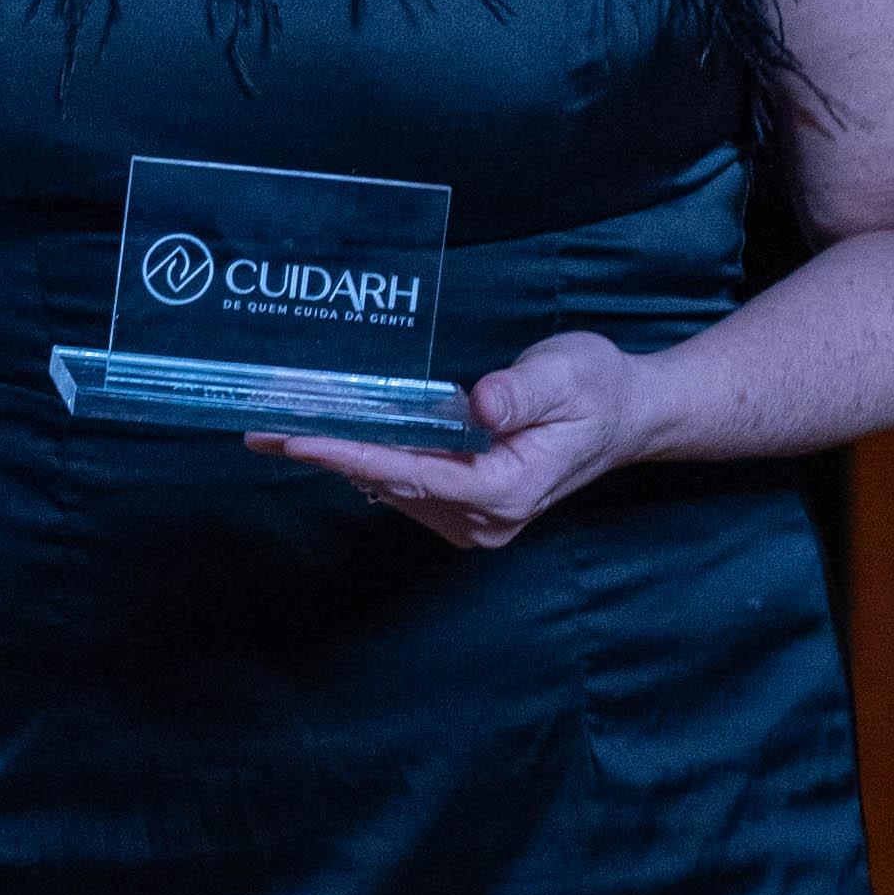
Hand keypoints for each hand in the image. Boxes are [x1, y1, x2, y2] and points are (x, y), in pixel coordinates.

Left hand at [255, 327, 678, 554]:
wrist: (629, 414)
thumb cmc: (600, 389)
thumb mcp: (568, 374)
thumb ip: (522, 391)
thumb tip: (481, 405)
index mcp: (506, 491)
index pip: (412, 474)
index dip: (352, 455)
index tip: (300, 440)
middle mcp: (483, 519)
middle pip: (391, 485)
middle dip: (329, 455)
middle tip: (264, 430)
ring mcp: (473, 520)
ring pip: (392, 489)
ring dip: (341, 459)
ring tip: (281, 429)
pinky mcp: (465, 506)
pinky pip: (405, 485)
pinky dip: (368, 460)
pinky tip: (331, 436)